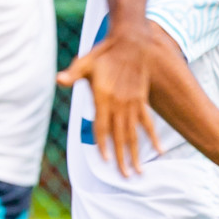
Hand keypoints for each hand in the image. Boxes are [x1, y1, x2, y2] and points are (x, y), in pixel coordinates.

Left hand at [58, 31, 156, 176]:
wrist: (132, 41)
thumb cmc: (106, 51)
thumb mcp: (86, 61)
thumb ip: (74, 73)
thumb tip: (60, 80)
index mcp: (105, 97)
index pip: (103, 127)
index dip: (104, 145)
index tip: (106, 161)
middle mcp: (120, 104)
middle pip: (121, 136)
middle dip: (122, 158)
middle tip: (127, 176)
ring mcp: (133, 104)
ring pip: (135, 134)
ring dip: (136, 154)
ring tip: (138, 171)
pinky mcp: (142, 101)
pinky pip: (148, 124)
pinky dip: (153, 138)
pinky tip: (159, 151)